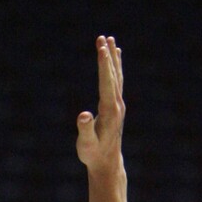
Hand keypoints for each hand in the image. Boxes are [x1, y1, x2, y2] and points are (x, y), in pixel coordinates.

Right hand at [76, 35, 124, 171]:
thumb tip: (82, 115)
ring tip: (110, 41)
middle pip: (113, 75)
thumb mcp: (86, 144)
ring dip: (113, 58)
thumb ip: (84, 130)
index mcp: (109, 110)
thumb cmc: (93, 154)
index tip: (101, 47)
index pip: (107, 82)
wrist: (107, 163)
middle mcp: (117, 104)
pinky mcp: (116, 106)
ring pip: (117, 76)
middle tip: (102, 38)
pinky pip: (117, 81)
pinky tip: (115, 57)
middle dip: (108, 56)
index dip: (104, 64)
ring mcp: (118, 105)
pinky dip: (115, 67)